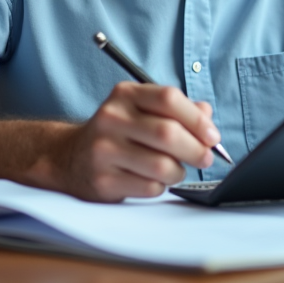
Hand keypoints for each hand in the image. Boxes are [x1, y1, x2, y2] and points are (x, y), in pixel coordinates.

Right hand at [61, 82, 219, 201]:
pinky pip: (149, 188)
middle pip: (168, 133)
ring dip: (178, 171)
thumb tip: (207, 115)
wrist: (70, 157)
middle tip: (205, 158)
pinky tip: (151, 180)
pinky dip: (160, 186)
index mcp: (126, 95)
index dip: (197, 119)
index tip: (212, 136)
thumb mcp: (143, 110)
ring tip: (174, 170)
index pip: (168, 99)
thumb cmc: (119, 133)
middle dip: (196, 149)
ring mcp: (104, 150)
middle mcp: (112, 118)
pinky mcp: (103, 180)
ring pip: (162, 165)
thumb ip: (177, 110)